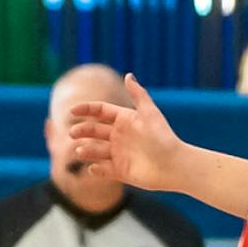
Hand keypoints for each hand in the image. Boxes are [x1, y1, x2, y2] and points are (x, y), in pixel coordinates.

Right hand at [68, 72, 181, 190]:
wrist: (175, 166)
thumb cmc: (163, 138)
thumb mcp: (150, 114)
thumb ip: (138, 95)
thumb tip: (128, 75)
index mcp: (124, 120)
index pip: (100, 111)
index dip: (85, 109)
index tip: (72, 111)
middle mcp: (119, 136)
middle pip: (93, 130)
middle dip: (82, 130)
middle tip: (73, 133)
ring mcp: (118, 154)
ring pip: (94, 150)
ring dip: (85, 150)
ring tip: (80, 151)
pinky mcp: (119, 171)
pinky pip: (102, 170)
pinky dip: (95, 170)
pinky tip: (93, 168)